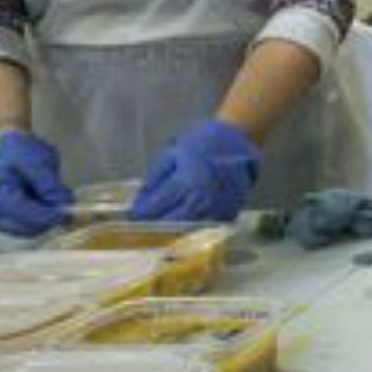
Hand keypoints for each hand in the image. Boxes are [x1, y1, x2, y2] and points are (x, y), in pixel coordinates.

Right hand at [0, 129, 71, 236]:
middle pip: (22, 227)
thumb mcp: (37, 160)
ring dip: (45, 221)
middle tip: (67, 208)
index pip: (20, 211)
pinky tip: (49, 204)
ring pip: (26, 230)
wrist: (5, 146)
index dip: (45, 215)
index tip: (67, 212)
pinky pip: (27, 227)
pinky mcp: (4, 220)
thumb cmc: (18, 150)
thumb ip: (49, 185)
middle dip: (46, 220)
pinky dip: (41, 219)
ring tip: (56, 200)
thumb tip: (62, 205)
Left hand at [130, 119, 260, 221]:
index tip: (132, 218)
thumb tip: (142, 197)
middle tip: (142, 229)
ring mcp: (218, 206)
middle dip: (155, 226)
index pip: (158, 204)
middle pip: (173, 221)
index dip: (142, 213)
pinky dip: (194, 230)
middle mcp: (202, 196)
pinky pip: (208, 226)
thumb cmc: (204, 141)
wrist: (239, 139)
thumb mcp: (174, 150)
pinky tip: (184, 229)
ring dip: (173, 232)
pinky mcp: (230, 210)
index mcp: (186, 180)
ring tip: (160, 232)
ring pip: (190, 228)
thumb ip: (157, 174)